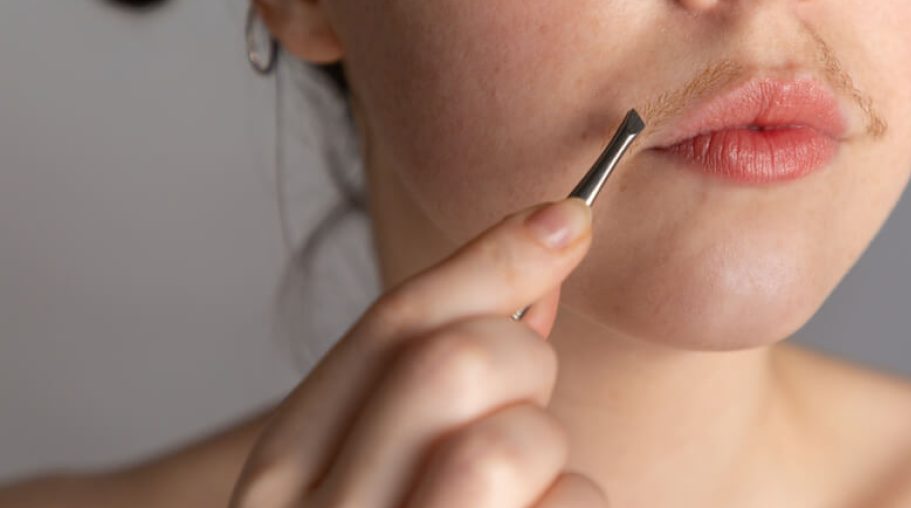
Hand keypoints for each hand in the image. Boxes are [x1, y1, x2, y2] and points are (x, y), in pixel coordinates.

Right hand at [230, 198, 605, 506]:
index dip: (494, 256)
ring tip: (528, 493)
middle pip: (457, 362)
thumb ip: (434, 375)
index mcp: (283, 478)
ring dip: (551, 456)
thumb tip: (542, 249)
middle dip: (524, 361)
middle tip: (526, 407)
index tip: (568, 218)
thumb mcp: (380, 468)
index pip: (394, 325)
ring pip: (513, 444)